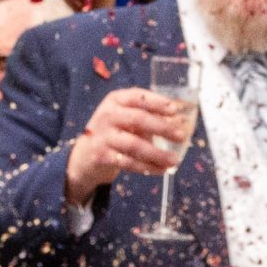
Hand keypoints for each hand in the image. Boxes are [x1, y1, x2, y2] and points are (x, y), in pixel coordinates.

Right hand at [64, 89, 191, 205]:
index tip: (175, 110)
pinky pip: (129, 162)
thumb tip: (180, 121)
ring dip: (157, 153)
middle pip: (138, 119)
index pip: (138, 96)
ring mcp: (103, 135)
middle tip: (181, 135)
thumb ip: (149, 117)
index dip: (157, 102)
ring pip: (134, 145)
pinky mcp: (101, 156)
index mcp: (115, 100)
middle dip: (162, 127)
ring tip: (174, 160)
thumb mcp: (127, 118)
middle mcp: (107, 114)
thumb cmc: (115, 132)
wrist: (85, 155)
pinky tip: (161, 169)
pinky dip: (147, 167)